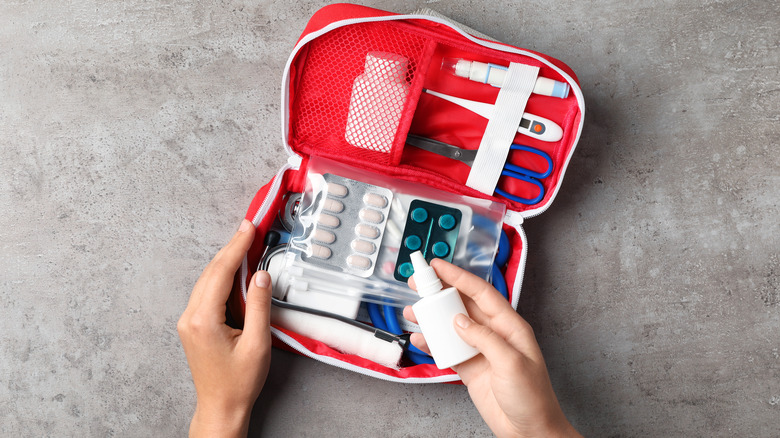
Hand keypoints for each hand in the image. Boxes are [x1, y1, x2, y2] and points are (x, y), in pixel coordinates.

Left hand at [178, 219, 272, 437]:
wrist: (221, 406)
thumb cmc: (238, 382)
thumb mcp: (258, 344)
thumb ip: (258, 306)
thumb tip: (260, 276)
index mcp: (204, 321)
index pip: (220, 273)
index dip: (236, 247)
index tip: (248, 228)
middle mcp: (191, 317)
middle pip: (211, 272)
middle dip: (231, 249)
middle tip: (249, 229)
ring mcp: (189, 321)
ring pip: (208, 280)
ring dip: (227, 262)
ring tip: (246, 245)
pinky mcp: (194, 325)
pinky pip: (207, 292)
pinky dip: (222, 277)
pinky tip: (236, 271)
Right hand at [404, 259, 579, 437]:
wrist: (529, 430)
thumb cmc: (533, 398)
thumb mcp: (511, 363)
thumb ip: (484, 338)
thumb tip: (459, 321)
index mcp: (510, 326)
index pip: (481, 292)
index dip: (459, 277)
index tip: (438, 266)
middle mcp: (494, 333)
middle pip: (463, 304)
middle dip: (440, 291)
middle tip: (418, 282)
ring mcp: (480, 349)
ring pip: (451, 325)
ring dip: (432, 318)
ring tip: (413, 311)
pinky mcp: (469, 366)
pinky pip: (447, 348)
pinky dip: (432, 342)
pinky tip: (420, 338)